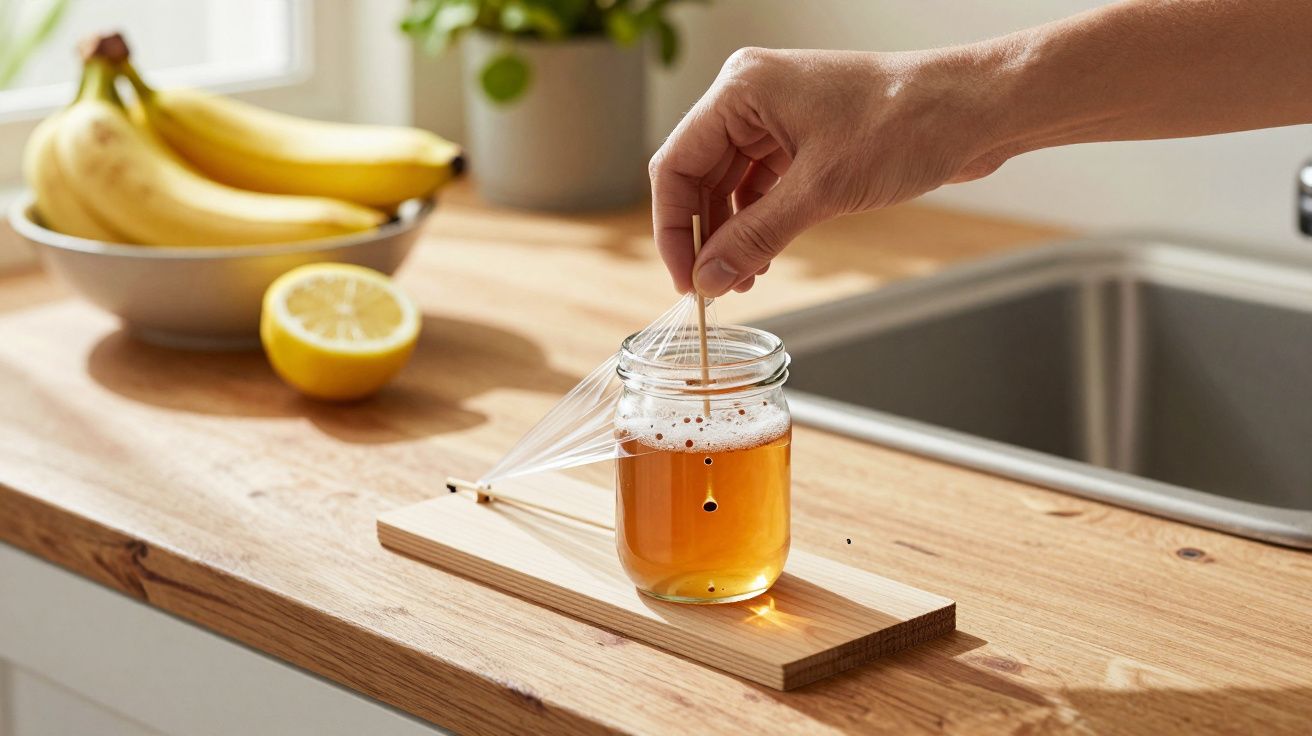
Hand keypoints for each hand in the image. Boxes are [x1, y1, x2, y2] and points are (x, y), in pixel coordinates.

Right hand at [649, 47, 1006, 296]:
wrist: (975, 111)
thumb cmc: (906, 125)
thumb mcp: (821, 191)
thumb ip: (755, 238)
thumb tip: (708, 278)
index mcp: (741, 90)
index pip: (677, 164)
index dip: (674, 228)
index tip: (686, 279)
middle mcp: (751, 98)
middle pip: (698, 176)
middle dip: (703, 235)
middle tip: (713, 288)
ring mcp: (777, 118)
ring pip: (728, 186)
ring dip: (731, 235)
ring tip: (741, 280)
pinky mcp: (803, 138)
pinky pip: (760, 187)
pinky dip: (757, 223)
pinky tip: (763, 257)